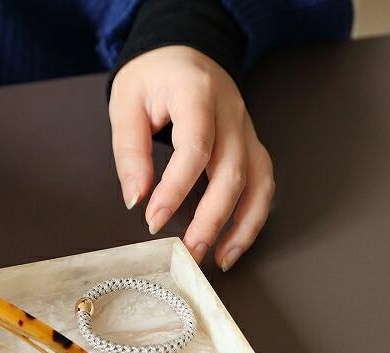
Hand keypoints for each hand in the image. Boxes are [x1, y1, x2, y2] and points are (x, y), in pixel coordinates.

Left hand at [109, 46, 274, 268]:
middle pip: (232, 172)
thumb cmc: (153, 78)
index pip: (194, 148)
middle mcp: (231, 113)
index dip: (175, 190)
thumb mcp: (126, 104)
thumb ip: (130, 152)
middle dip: (211, 220)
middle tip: (188, 254)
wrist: (183, 55)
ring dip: (242, 227)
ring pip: (258, 183)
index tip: (153, 220)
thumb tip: (136, 199)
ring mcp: (247, 130)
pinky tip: (233, 243)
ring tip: (219, 260)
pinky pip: (262, 185)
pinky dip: (252, 218)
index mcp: (197, 94)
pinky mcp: (251, 146)